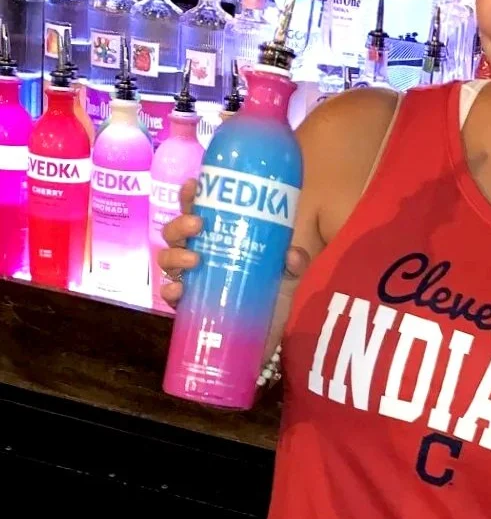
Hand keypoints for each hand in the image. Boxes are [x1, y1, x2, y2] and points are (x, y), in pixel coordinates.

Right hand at [157, 178, 310, 308]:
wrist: (270, 333)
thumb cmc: (272, 293)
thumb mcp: (288, 272)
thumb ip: (294, 261)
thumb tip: (291, 254)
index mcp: (220, 239)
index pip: (199, 211)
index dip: (190, 196)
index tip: (193, 185)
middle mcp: (201, 255)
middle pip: (176, 233)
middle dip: (180, 224)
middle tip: (198, 224)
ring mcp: (193, 281)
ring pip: (168, 260)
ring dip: (175, 255)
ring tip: (194, 260)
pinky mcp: (191, 307)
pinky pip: (171, 296)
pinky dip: (171, 291)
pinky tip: (180, 290)